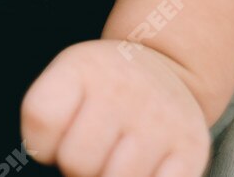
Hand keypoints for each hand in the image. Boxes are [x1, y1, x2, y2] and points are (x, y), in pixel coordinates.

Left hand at [19, 38, 211, 176]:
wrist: (167, 69)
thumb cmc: (104, 88)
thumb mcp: (68, 81)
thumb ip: (46, 120)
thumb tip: (62, 166)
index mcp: (82, 67)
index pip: (40, 117)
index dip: (41, 144)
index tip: (57, 137)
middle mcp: (123, 88)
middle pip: (75, 162)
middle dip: (78, 167)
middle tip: (95, 148)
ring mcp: (160, 119)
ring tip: (118, 156)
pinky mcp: (193, 147)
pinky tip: (146, 168)